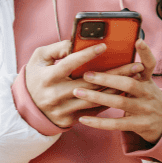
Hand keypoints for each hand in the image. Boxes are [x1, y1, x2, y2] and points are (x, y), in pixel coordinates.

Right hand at [25, 40, 143, 128]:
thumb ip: (57, 48)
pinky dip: (109, 101)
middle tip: (135, 64)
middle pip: (90, 83)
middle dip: (115, 73)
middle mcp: (56, 95)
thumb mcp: (39, 58)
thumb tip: (76, 42)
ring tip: (134, 79)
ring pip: (96, 99)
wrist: (26, 107)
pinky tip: (123, 92)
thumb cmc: (35, 77)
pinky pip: (93, 111)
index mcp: (48, 77)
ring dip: (117, 89)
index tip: (104, 46)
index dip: (86, 54)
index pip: (70, 63)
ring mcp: (63, 110)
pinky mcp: (69, 120)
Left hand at [72, 39, 161, 142]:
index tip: (137, 40)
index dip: (145, 52)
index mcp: (148, 80)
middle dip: (106, 79)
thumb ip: (130, 73)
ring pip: (120, 102)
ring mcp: (144, 110)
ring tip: (78, 92)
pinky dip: (98, 122)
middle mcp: (148, 93)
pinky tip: (83, 119)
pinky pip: (116, 124)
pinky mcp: (138, 125)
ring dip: (97, 97)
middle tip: (86, 74)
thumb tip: (107, 55)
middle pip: (128, 84)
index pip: (150, 64)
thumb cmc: (146, 98)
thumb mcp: (145, 84)